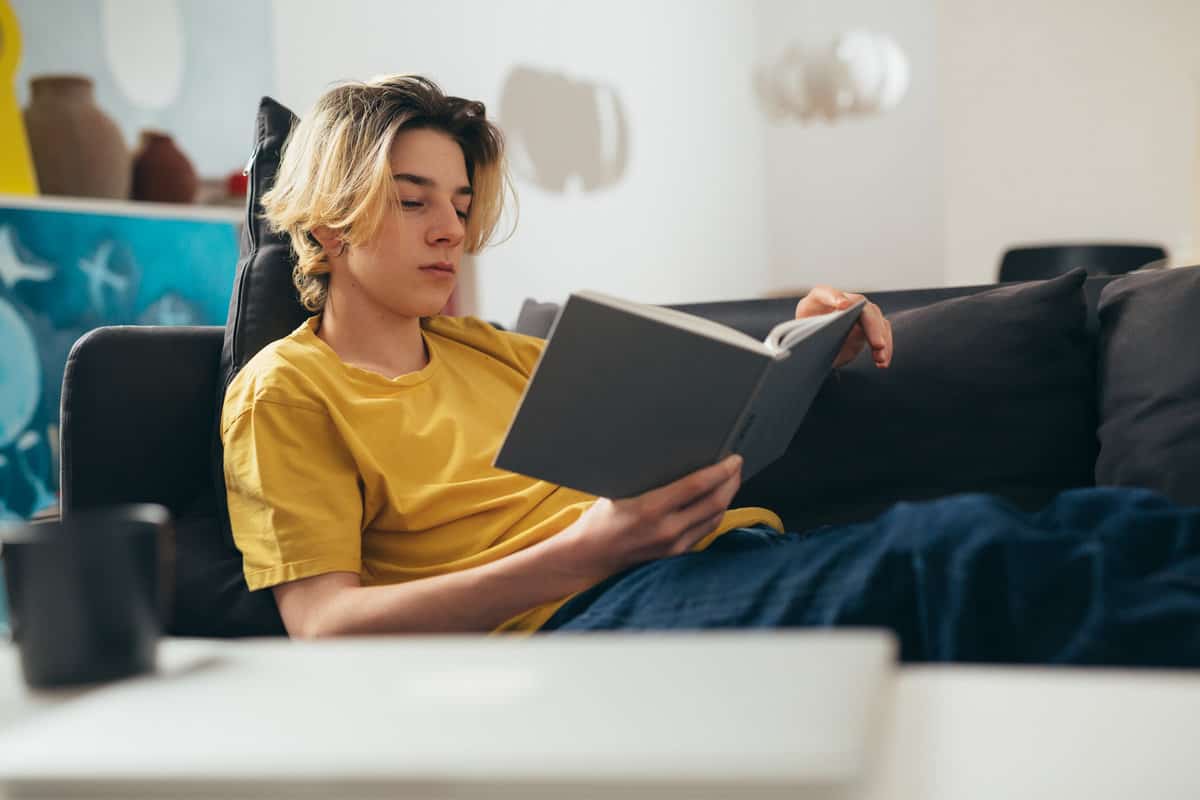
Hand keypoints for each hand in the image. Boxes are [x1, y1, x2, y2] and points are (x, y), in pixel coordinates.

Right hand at [560, 455, 743, 580]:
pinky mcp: (676, 554)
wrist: (590, 556)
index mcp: (651, 509)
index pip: (698, 486)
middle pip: (715, 502)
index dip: (721, 470)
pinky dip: (716, 513)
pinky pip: (705, 530)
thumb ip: (649, 477)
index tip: (733, 458)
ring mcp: (673, 546)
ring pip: (715, 518)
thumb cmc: (601, 518)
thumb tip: (676, 453)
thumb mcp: (619, 489)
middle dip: (731, 481)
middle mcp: (667, 530)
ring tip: (731, 479)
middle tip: (737, 465)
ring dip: (727, 497)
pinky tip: (717, 500)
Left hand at [796, 286, 892, 367]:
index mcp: (818, 298)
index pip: (826, 293)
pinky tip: (882, 363)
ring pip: (875, 317)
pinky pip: (881, 331)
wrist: (814, 343)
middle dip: (870, 324)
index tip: (843, 306)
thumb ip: (807, 338)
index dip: (835, 298)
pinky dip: (885, 347)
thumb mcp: (802, 337)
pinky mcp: (868, 324)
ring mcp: (857, 311)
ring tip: (880, 359)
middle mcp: (841, 300)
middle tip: (876, 344)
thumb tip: (811, 351)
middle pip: (860, 304)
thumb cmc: (805, 338)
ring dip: (880, 338)